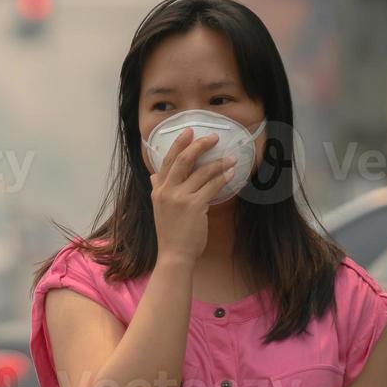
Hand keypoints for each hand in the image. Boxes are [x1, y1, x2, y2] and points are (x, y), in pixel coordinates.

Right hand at [148, 129, 235, 265]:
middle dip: (200, 145)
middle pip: (183, 160)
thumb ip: (158, 189)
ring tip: (231, 158)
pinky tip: (232, 173)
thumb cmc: (170, 233)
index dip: (178, 144)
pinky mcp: (194, 206)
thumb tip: (154, 175)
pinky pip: (212, 186)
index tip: (189, 132)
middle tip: (213, 138)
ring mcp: (179, 198)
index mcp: (158, 190)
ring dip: (219, 163)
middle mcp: (166, 191)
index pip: (167, 161)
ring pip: (202, 172)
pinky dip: (223, 177)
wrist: (174, 255)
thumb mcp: (159, 208)